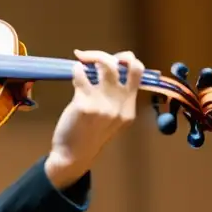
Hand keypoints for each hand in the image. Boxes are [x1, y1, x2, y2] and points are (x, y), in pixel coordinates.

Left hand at [45, 50, 143, 188]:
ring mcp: (103, 105)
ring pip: (104, 65)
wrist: (73, 156)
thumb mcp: (112, 120)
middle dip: (108, 55)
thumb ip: (115, 99)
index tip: (115, 60)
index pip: (137, 74)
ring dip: (92, 57)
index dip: (127, 61)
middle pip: (125, 65)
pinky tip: (74, 73)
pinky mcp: (84, 104)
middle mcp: (120, 106)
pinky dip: (76, 69)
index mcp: (129, 110)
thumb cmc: (90, 135)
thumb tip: (109, 69)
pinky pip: (81, 75)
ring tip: (82, 60)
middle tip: (93, 57)